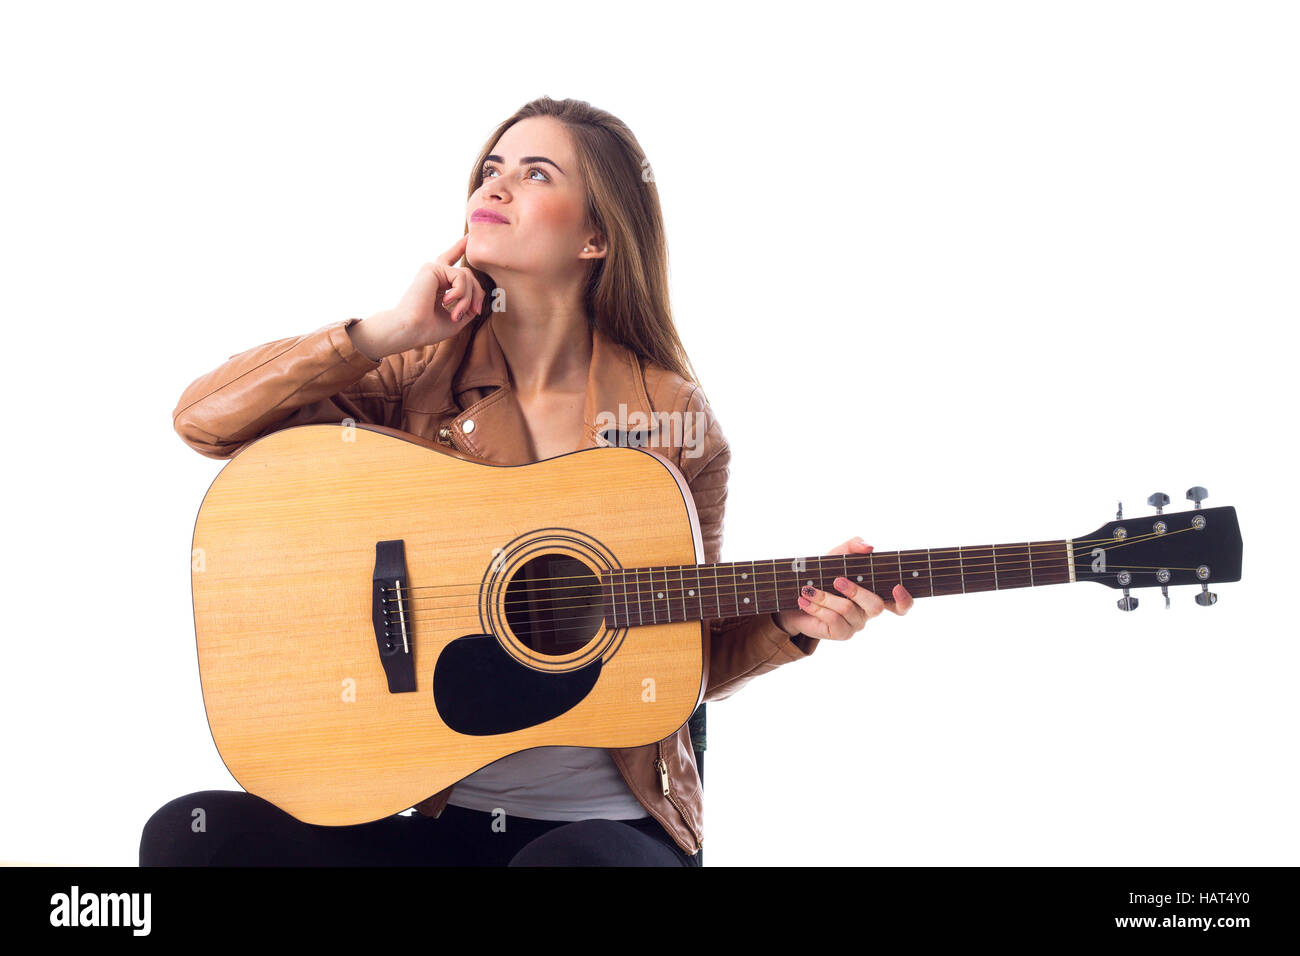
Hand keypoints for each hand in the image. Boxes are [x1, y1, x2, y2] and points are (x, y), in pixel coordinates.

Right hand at [350, 236, 486, 358]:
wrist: (411, 330)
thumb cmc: (428, 329)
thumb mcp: (457, 318)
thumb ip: (469, 305)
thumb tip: (479, 297)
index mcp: (437, 284)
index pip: (451, 264)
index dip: (459, 249)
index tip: (468, 237)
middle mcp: (434, 274)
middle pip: (467, 275)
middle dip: (477, 294)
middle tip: (474, 311)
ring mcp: (433, 270)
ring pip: (466, 276)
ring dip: (467, 298)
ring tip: (455, 312)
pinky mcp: (432, 268)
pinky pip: (460, 276)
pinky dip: (460, 292)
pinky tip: (447, 301)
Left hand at [775, 536, 912, 640]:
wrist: (795, 595)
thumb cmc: (823, 575)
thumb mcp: (837, 555)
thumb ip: (853, 546)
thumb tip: (870, 547)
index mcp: (874, 592)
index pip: (900, 604)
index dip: (904, 600)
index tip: (897, 587)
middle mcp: (868, 610)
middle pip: (876, 606)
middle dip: (856, 591)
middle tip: (836, 580)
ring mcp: (856, 624)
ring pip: (848, 610)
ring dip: (826, 597)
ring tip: (808, 589)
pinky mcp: (840, 633)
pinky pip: (834, 620)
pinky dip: (817, 607)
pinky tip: (805, 600)